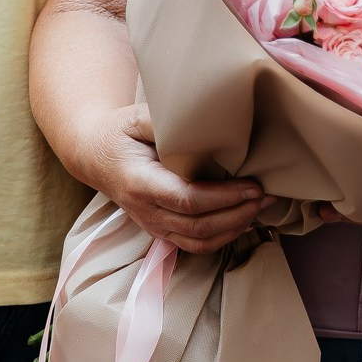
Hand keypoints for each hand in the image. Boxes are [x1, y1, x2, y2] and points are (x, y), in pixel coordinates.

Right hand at [83, 105, 266, 253]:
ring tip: (260, 207)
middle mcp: (145, 210)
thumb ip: (162, 119)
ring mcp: (152, 224)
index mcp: (140, 182)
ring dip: (233, 228)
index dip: (223, 197)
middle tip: (265, 195)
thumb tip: (201, 117)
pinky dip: (221, 238)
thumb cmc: (119, 133)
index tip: (252, 186)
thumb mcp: (135, 117)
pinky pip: (193, 244)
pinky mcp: (160, 230)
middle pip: (197, 225)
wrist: (95, 157)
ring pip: (198, 241)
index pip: (186, 199)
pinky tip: (242, 221)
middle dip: (237, 213)